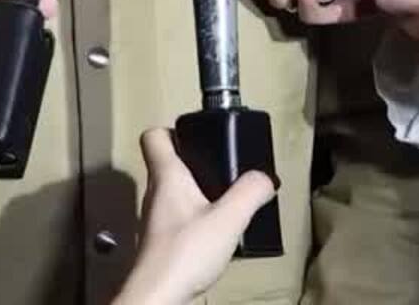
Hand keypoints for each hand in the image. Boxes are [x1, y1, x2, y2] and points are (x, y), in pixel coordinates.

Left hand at [114, 128, 276, 304]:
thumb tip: (265, 178)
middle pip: (168, 164)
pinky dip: (196, 219)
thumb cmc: (186, 252)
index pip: (153, 136)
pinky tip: (215, 234)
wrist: (158, 297)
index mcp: (166, 176)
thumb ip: (250, 194)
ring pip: (173, 193)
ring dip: (197, 193)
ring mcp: (155, 220)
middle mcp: (155, 194)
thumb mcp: (228, 219)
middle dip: (195, 163)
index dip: (173, 130)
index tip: (198, 138)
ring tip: (225, 203)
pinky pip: (178, 219)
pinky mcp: (161, 243)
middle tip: (223, 170)